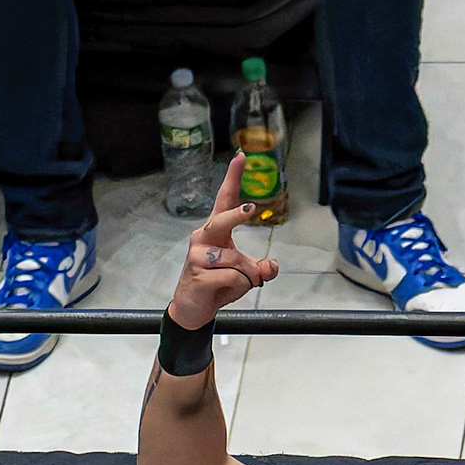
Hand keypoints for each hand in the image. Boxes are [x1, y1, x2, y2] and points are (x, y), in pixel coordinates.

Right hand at [166, 158, 280, 327]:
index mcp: (215, 231)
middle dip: (238, 214)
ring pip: (236, 261)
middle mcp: (203, 237)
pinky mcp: (197, 275)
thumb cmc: (218, 283)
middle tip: (251, 209)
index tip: (241, 157)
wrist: (194, 308)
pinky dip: (237, 286)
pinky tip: (222, 290)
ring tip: (234, 283)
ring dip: (245, 276)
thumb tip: (271, 266)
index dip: (232, 178)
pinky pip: (231, 277)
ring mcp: (197, 256)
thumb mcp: (246, 274)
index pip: (224, 200)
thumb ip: (262, 268)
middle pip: (223, 220)